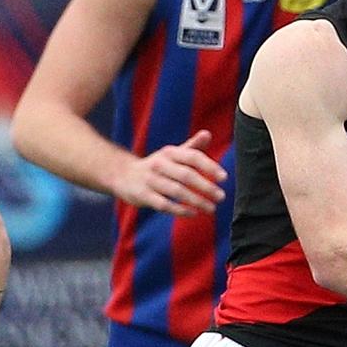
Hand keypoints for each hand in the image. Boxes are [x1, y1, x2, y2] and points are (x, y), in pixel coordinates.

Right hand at [111, 130, 226, 216]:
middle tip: (221, 197)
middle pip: (186, 175)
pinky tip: (193, 213)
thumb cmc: (157, 165)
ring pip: (176, 191)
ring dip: (196, 201)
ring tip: (211, 208)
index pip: (192, 157)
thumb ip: (192, 146)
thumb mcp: (172, 153)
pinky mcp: (143, 195)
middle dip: (206, 187)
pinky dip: (180, 210)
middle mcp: (160, 164)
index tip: (224, 177)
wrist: (122, 174)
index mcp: (170, 152)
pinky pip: (164, 204)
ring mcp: (150, 180)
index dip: (209, 166)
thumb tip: (208, 134)